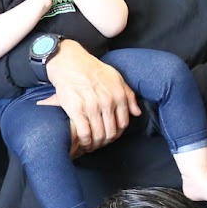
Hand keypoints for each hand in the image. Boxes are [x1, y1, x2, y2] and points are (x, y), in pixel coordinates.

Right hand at [41, 41, 137, 155]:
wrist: (70, 62)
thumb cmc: (92, 69)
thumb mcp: (116, 78)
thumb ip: (129, 95)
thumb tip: (137, 112)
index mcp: (119, 95)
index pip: (123, 123)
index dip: (117, 133)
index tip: (110, 135)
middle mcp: (107, 102)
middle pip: (111, 132)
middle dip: (106, 141)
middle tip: (100, 142)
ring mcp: (92, 107)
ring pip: (99, 135)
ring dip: (95, 144)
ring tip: (91, 145)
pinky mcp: (76, 110)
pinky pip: (84, 133)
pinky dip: (85, 142)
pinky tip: (83, 143)